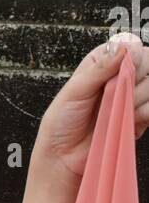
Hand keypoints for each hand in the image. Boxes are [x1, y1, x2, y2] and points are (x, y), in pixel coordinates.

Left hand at [33, 32, 148, 183]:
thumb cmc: (62, 121)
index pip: (132, 47)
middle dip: (137, 77)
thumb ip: (100, 67)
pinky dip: (145, 111)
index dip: (133, 56)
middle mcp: (121, 76)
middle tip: (119, 92)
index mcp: (103, 63)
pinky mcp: (141, 117)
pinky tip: (130, 117)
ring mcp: (133, 96)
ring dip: (139, 96)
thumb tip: (122, 47)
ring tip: (118, 109)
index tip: (124, 70)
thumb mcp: (75, 89)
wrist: (64, 155)